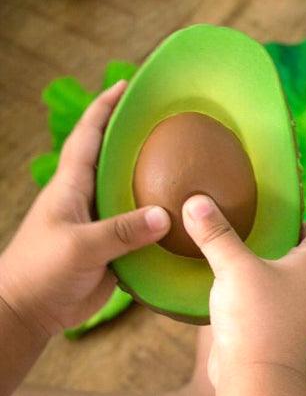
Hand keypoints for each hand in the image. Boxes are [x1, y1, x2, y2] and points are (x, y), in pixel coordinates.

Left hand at [0, 81, 170, 336]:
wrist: (31, 310)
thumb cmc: (42, 270)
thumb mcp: (80, 246)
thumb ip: (121, 231)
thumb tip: (165, 216)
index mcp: (72, 186)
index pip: (89, 136)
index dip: (105, 108)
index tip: (126, 85)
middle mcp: (89, 199)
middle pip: (115, 160)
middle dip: (137, 139)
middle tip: (169, 126)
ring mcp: (102, 224)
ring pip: (131, 195)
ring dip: (153, 182)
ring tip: (185, 170)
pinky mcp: (113, 248)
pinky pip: (140, 229)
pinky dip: (158, 222)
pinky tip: (181, 221)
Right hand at [182, 195, 305, 385]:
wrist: (256, 379)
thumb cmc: (256, 317)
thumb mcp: (234, 267)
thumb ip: (216, 234)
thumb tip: (196, 200)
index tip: (279, 219)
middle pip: (305, 260)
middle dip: (282, 246)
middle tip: (254, 234)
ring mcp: (297, 316)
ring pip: (286, 285)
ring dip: (267, 272)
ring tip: (238, 259)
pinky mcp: (278, 334)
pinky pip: (270, 306)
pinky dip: (255, 295)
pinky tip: (230, 291)